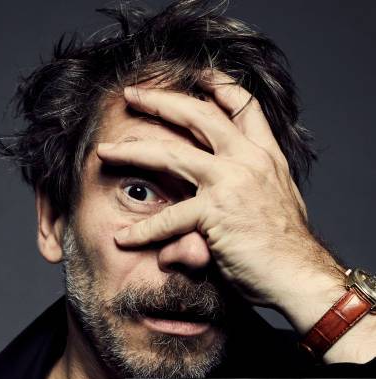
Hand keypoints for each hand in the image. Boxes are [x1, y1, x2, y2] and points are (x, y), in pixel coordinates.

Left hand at [97, 70, 344, 327]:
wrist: (300, 275)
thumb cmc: (287, 248)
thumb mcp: (275, 205)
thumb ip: (247, 193)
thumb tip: (221, 199)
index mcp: (266, 156)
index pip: (243, 107)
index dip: (219, 86)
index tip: (198, 76)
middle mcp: (249, 160)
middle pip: (199, 115)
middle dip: (161, 102)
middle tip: (133, 95)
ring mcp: (231, 182)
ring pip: (171, 154)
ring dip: (133, 150)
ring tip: (106, 151)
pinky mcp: (215, 212)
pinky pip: (169, 219)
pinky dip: (144, 231)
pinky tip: (124, 238)